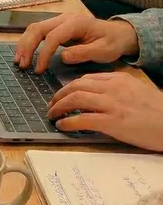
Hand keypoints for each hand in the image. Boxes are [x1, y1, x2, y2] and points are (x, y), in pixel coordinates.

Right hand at [15, 12, 139, 73]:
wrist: (119, 34)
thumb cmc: (112, 43)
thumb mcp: (104, 51)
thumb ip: (84, 53)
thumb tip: (62, 56)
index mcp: (76, 23)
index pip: (53, 37)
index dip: (43, 53)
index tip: (39, 70)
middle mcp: (65, 18)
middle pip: (38, 28)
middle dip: (27, 47)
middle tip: (22, 65)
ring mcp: (59, 21)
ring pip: (34, 28)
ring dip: (24, 44)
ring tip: (19, 61)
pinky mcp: (56, 26)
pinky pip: (37, 32)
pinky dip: (28, 42)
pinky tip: (24, 54)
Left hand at [46, 73, 162, 150]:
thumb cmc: (157, 111)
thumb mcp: (137, 91)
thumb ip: (117, 90)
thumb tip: (98, 97)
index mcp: (119, 79)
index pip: (86, 79)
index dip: (69, 87)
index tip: (62, 95)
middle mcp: (113, 88)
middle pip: (76, 86)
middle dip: (59, 96)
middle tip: (52, 105)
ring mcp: (112, 104)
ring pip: (75, 99)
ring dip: (58, 107)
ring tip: (52, 115)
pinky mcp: (112, 122)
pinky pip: (81, 119)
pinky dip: (67, 122)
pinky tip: (62, 125)